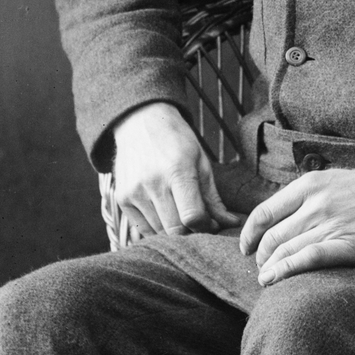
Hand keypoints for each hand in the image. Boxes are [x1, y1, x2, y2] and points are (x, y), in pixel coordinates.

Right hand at [113, 101, 242, 237]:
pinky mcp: (122, 199)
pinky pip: (142, 229)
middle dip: (192, 232)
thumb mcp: (201, 161)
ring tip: (182, 216)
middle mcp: (152, 183)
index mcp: (177, 170)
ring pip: (159, 232)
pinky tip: (165, 215)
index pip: (192, 216)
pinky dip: (157, 230)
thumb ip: (213, 197)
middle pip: (175, 229)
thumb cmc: (177, 140)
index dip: (206, 226)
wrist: (141, 122)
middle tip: (200, 223)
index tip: (212, 223)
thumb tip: (232, 223)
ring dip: (174, 232)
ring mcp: (134, 192)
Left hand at [239, 159, 354, 285]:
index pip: (264, 212)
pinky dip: (284, 271)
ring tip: (265, 278)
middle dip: (260, 255)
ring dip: (269, 268)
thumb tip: (280, 216)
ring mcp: (328, 224)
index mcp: (307, 185)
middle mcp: (313, 204)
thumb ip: (304, 195)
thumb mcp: (329, 178)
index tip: (245, 246)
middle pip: (272, 236)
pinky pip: (306, 259)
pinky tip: (273, 280)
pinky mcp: (343, 244)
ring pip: (285, 250)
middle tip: (260, 266)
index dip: (249, 233)